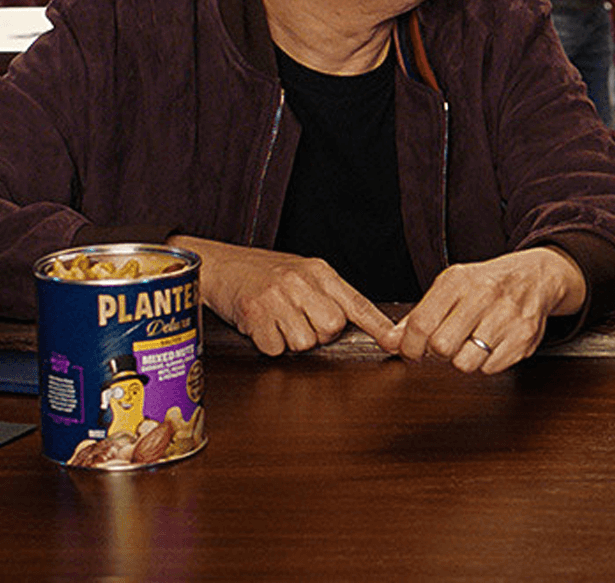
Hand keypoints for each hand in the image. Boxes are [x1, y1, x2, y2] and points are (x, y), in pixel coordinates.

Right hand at [170, 236, 396, 356]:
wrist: (220, 265)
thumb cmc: (263, 272)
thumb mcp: (303, 274)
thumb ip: (329, 295)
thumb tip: (358, 324)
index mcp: (319, 271)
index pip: (356, 302)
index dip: (378, 325)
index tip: (395, 343)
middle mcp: (301, 281)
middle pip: (332, 328)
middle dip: (319, 334)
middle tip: (299, 320)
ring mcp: (278, 297)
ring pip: (305, 343)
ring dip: (291, 340)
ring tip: (278, 321)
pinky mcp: (255, 314)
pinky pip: (276, 348)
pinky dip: (269, 343)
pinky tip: (262, 325)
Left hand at [389, 248, 585, 372]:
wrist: (536, 277)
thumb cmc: (488, 284)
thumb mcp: (451, 287)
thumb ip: (419, 315)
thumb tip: (390, 341)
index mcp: (459, 280)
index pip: (421, 323)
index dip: (409, 346)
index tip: (411, 350)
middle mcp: (484, 295)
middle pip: (441, 347)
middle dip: (438, 352)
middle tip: (446, 343)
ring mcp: (507, 317)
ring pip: (466, 363)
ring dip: (463, 359)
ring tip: (471, 343)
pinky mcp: (524, 337)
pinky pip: (490, 368)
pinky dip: (487, 362)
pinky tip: (492, 343)